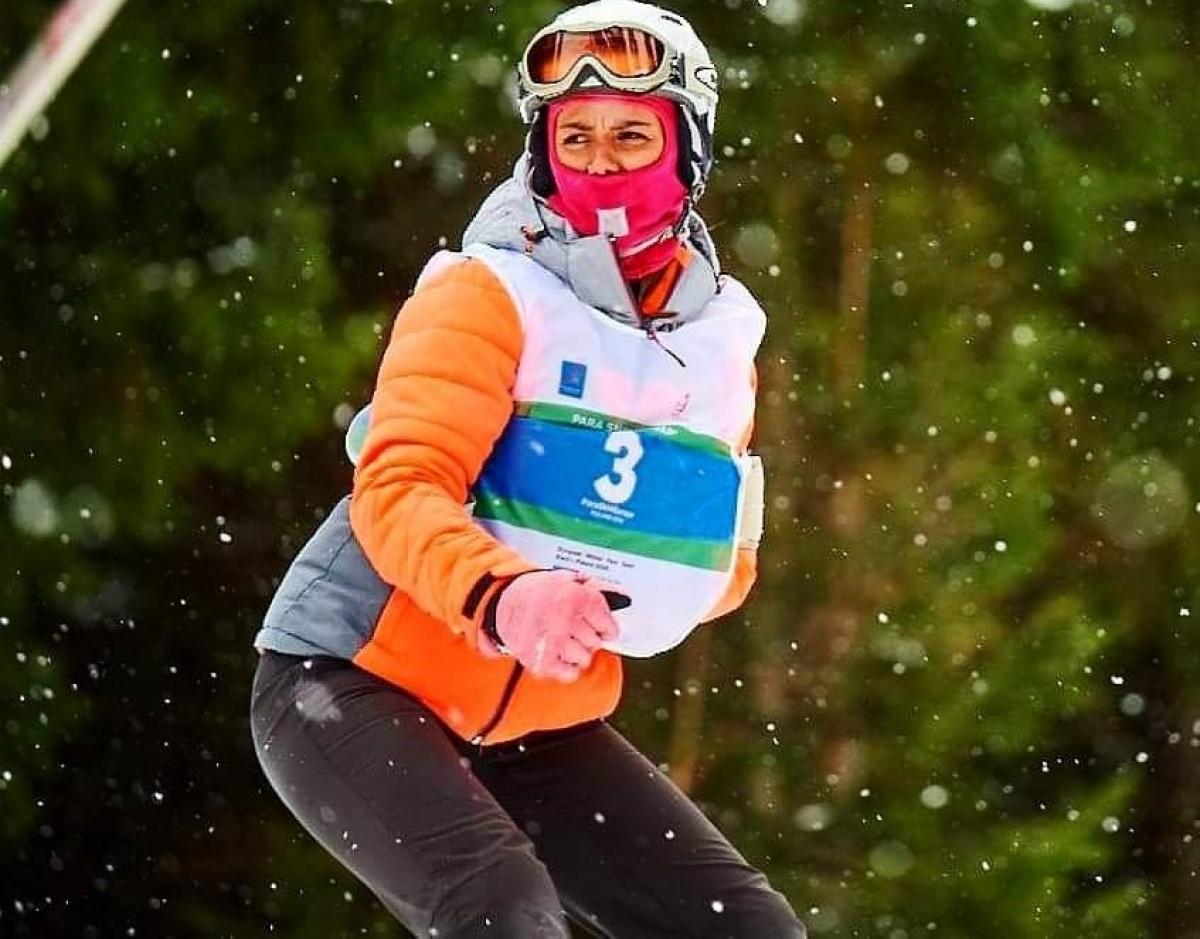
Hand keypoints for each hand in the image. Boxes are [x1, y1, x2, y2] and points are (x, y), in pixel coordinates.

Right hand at [488, 570, 622, 681]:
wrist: (503, 604)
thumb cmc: (539, 592)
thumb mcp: (567, 580)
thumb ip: (596, 588)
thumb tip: (625, 597)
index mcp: (575, 597)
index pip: (608, 624)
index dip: (606, 626)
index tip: (602, 626)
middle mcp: (565, 619)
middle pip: (596, 642)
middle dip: (589, 637)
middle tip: (574, 629)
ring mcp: (552, 642)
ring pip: (584, 658)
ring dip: (577, 651)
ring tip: (563, 639)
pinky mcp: (541, 661)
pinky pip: (570, 674)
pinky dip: (567, 667)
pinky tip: (558, 653)